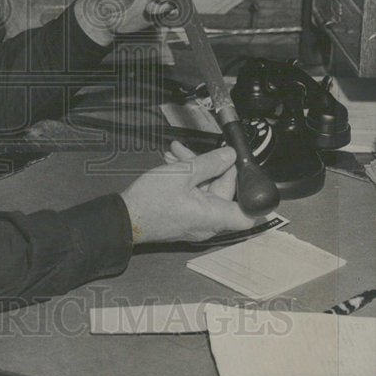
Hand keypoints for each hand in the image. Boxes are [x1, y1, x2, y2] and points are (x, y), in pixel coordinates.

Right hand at [120, 142, 260, 243]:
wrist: (124, 219)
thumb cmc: (150, 202)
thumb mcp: (182, 174)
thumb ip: (210, 163)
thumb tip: (229, 155)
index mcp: (213, 217)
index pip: (248, 214)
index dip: (251, 193)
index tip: (242, 172)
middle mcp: (208, 224)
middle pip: (223, 192)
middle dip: (212, 167)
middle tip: (197, 151)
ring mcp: (196, 222)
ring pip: (206, 191)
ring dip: (196, 170)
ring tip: (178, 154)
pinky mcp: (185, 218)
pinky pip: (195, 197)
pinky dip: (188, 181)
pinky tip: (175, 165)